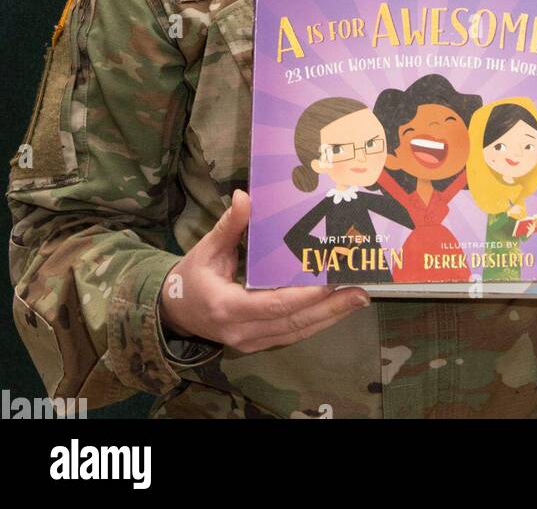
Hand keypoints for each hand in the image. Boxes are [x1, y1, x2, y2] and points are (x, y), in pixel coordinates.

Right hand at [159, 189, 369, 353]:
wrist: (174, 312)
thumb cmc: (192, 277)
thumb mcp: (206, 249)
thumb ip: (229, 225)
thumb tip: (244, 196)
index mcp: (227, 307)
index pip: (273, 305)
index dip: (303, 296)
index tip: (329, 282)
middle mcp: (241, 331)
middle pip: (292, 323)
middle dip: (329, 308)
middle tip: (360, 292)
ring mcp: (250, 342)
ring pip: (296, 333)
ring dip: (329, 317)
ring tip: (357, 299)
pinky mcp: (258, 344)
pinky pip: (291, 335)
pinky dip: (315, 323)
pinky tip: (336, 309)